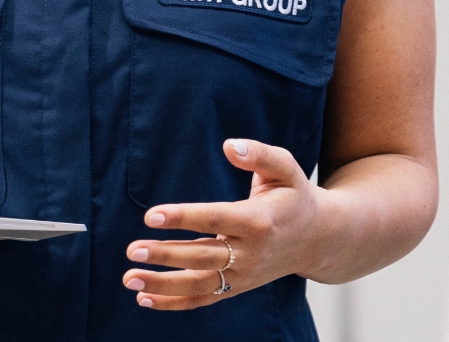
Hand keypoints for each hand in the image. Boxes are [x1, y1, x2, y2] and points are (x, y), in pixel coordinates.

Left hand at [121, 138, 327, 310]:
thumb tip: (228, 146)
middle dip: (165, 255)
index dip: (182, 217)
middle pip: (202, 256)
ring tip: (129, 278)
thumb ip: (258, 154)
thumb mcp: (285, 167)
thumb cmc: (295, 196)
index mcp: (258, 220)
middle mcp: (251, 252)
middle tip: (132, 249)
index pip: (214, 219)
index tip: (151, 215)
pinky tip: (144, 299)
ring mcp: (244, 274)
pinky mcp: (238, 286)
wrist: (319, 238)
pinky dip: (174, 303)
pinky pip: (204, 299)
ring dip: (162, 284)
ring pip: (199, 284)